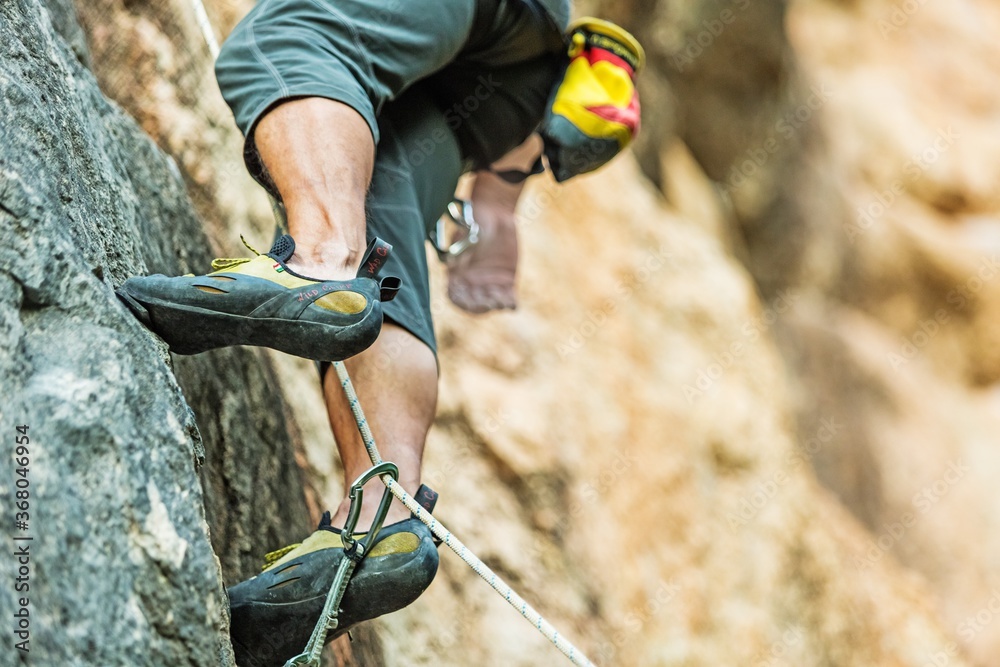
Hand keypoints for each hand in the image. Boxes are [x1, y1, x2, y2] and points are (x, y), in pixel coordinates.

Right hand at [446, 175, 519, 312]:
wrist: (494, 214)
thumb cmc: (474, 222)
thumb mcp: (462, 236)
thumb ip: (458, 252)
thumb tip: (453, 266)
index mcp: (457, 275)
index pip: (456, 297)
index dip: (462, 302)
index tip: (470, 298)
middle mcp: (472, 283)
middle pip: (475, 304)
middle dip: (482, 305)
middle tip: (490, 300)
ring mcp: (490, 283)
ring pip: (492, 302)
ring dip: (496, 304)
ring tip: (501, 300)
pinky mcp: (506, 281)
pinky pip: (508, 297)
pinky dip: (510, 303)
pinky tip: (512, 303)